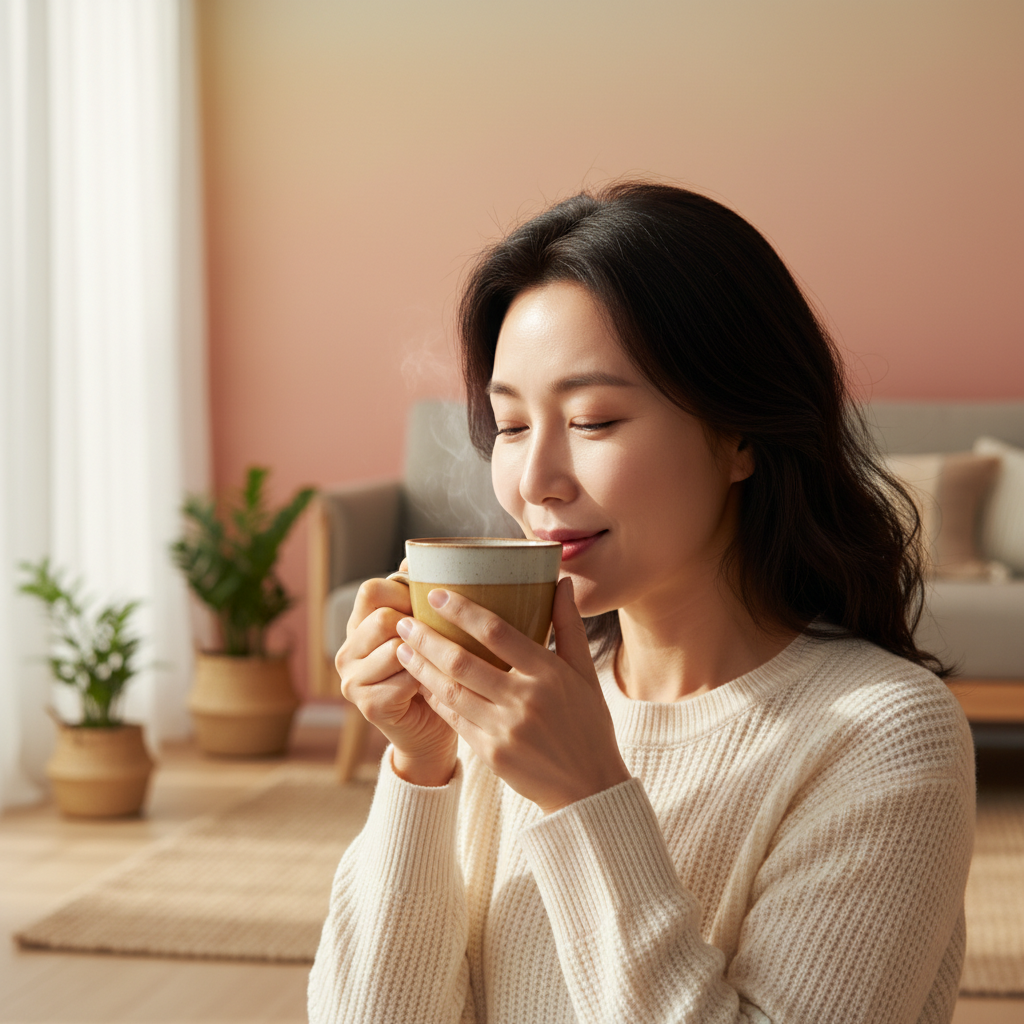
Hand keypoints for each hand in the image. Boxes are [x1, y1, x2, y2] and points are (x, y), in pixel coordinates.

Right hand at [336, 568, 456, 786]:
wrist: (433, 730)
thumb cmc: (434, 672)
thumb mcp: (426, 629)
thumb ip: (415, 596)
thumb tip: (413, 555)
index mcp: (358, 626)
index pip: (371, 590)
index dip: (404, 593)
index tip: (428, 607)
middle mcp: (347, 651)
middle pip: (383, 618)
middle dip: (417, 627)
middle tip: (438, 641)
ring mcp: (352, 679)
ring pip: (394, 648)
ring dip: (425, 656)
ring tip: (438, 666)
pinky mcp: (367, 705)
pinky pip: (404, 678)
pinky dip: (427, 680)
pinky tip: (434, 687)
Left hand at [394, 577, 630, 812]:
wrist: (588, 788)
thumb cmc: (588, 724)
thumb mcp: (585, 674)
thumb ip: (570, 625)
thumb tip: (562, 581)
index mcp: (548, 673)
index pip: (496, 632)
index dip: (462, 611)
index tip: (436, 594)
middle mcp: (524, 700)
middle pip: (463, 661)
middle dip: (428, 638)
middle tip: (404, 620)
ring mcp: (505, 729)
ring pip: (451, 690)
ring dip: (421, 668)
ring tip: (402, 648)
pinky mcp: (491, 753)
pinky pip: (454, 719)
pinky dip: (434, 698)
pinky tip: (421, 682)